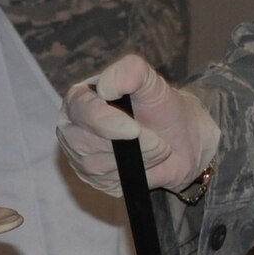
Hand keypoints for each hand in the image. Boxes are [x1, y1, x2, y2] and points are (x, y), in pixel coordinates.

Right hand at [57, 54, 220, 194]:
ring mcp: (80, 156)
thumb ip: (130, 71)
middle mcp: (73, 127)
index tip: (134, 129)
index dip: (105, 121)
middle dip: (128, 144)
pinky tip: (146, 163)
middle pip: (85, 142)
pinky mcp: (93, 180)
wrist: (180, 140)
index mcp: (80, 97)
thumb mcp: (151, 80)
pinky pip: (107, 183)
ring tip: (155, 148)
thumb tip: (106, 88)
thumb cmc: (161, 107)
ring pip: (97, 166)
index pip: (79, 109)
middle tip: (157, 140)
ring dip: (136, 159)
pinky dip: (134, 174)